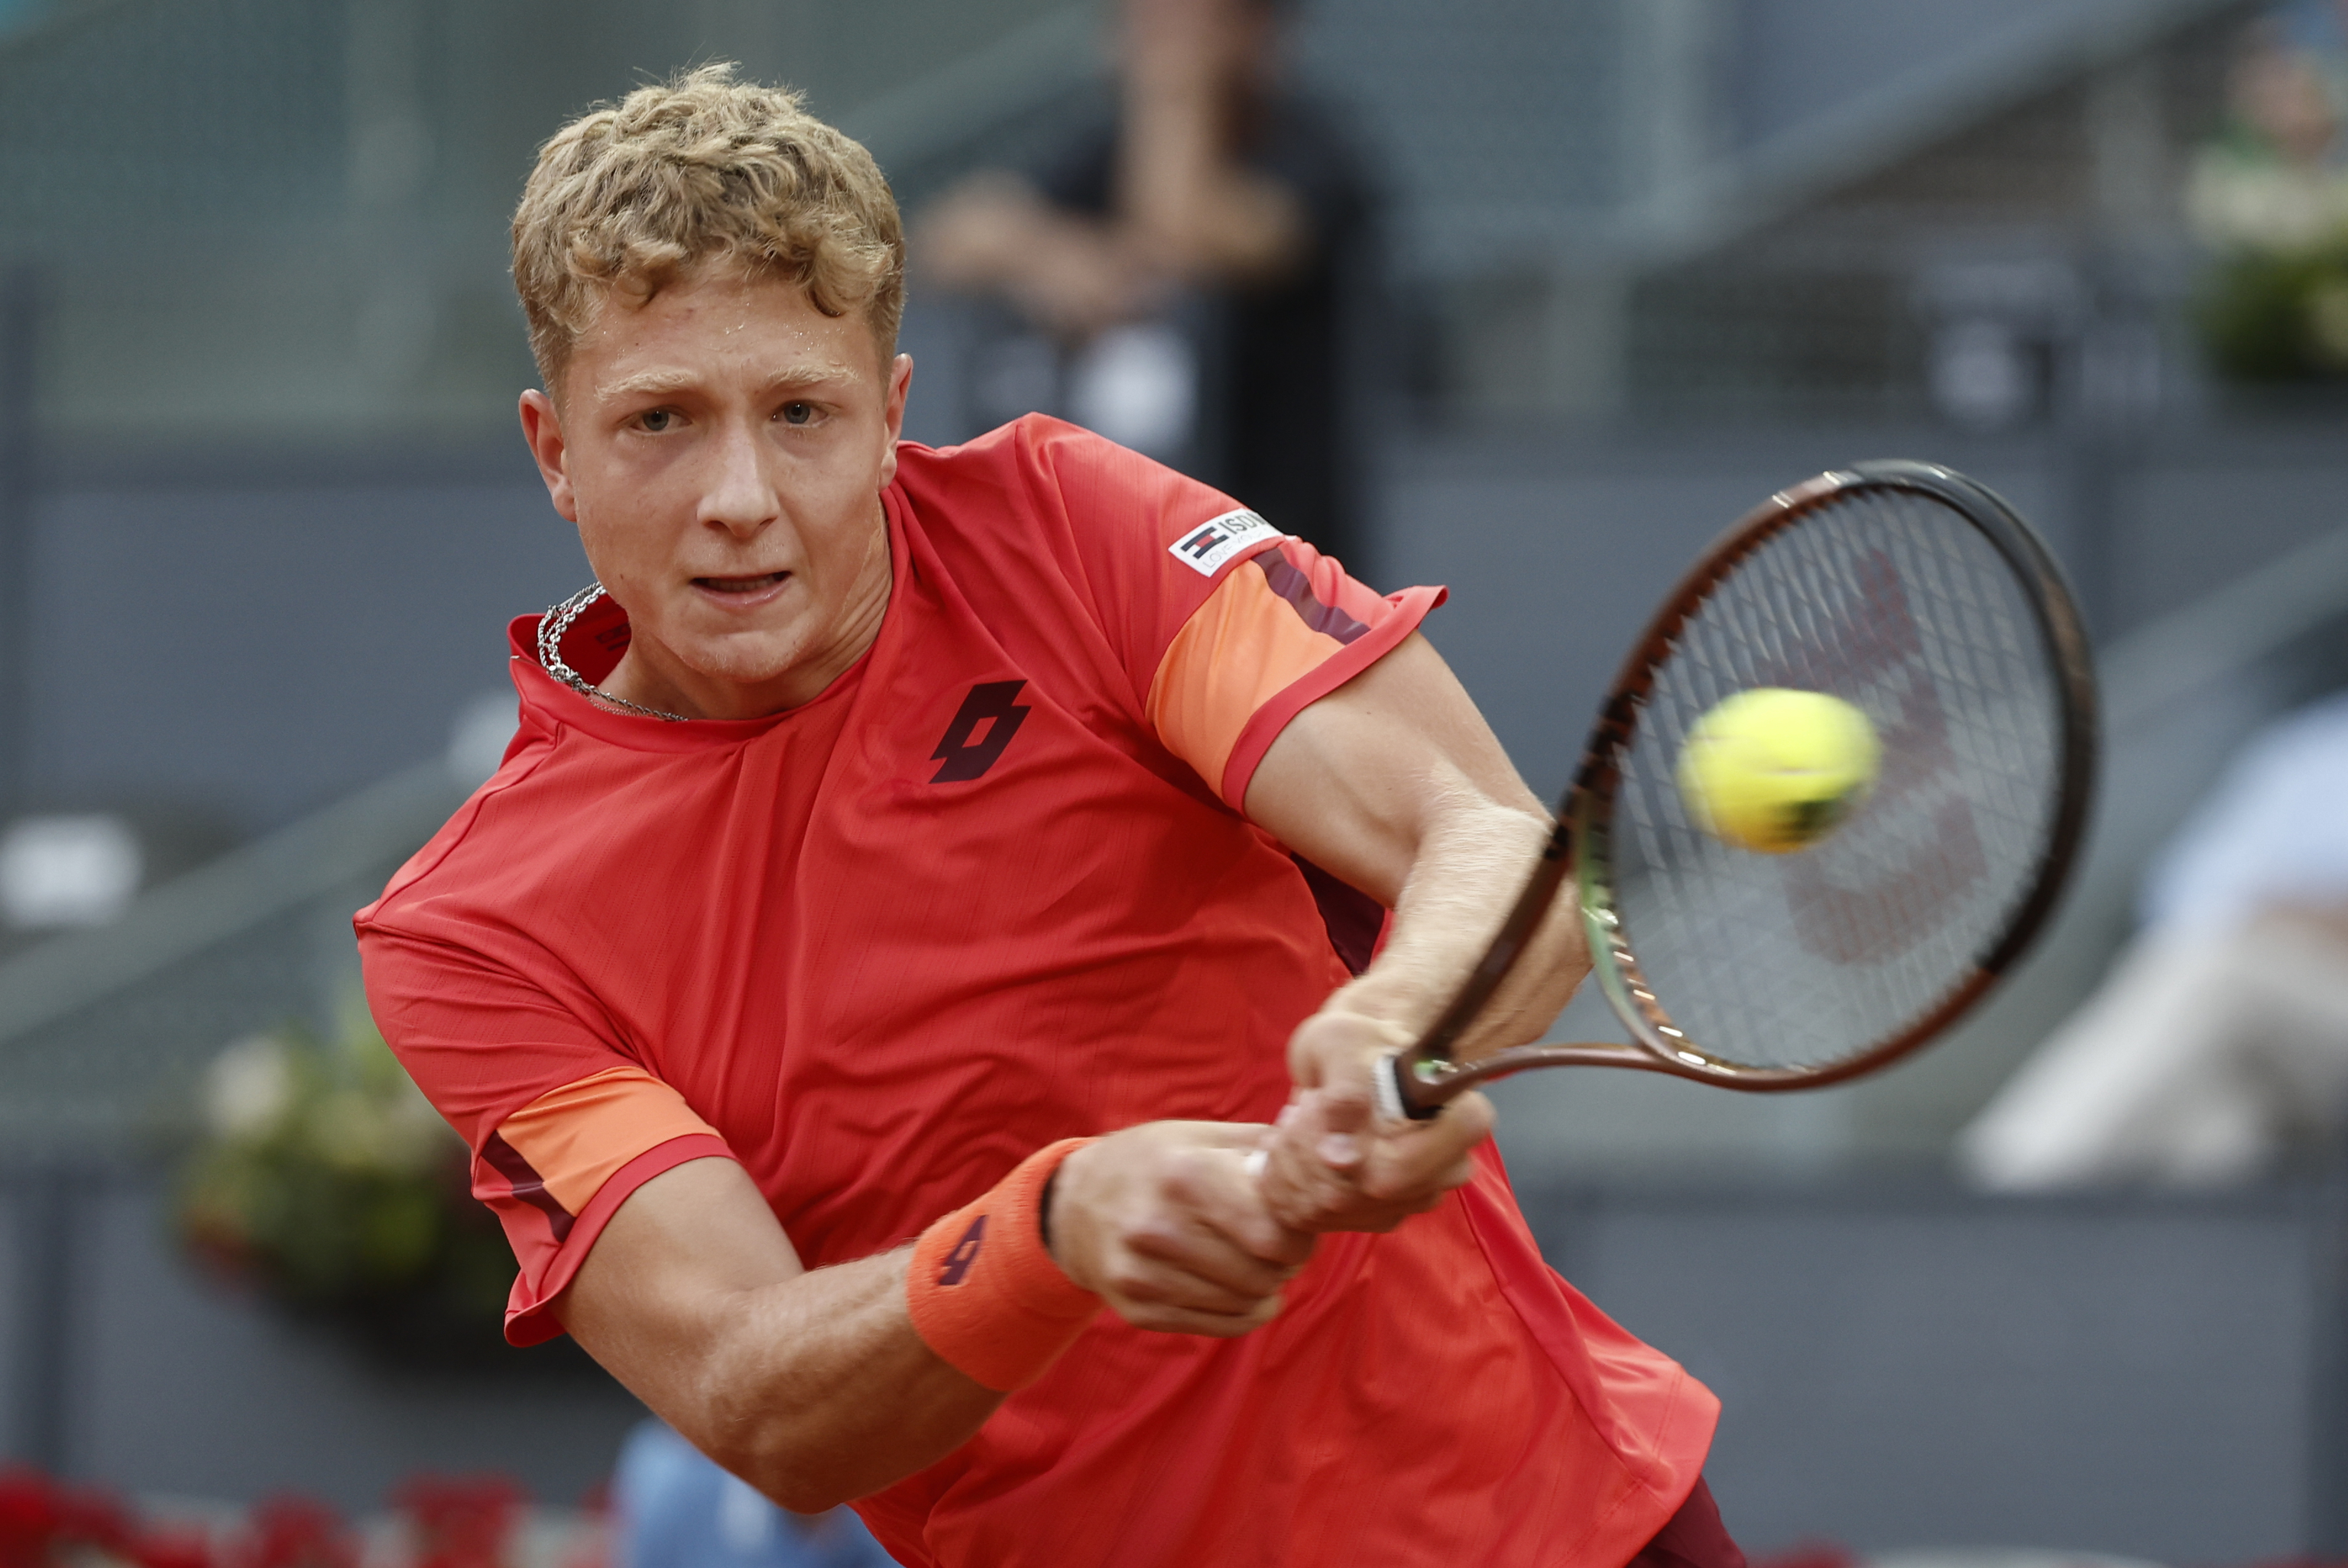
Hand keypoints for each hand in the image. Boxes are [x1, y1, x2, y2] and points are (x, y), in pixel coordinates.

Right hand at [1047, 1121, 1315, 1335]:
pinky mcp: (1138, 1310)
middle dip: (1286, 1264)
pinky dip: (1244, 1312)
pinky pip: (1221, 1326)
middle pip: (1262, 1274)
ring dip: (1266, 1289)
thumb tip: (1323, 1161)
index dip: (1299, 1236)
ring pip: (1245, 1304)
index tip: (1297, 1227)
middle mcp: (1158, 1229)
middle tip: (1282, 1249)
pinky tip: (1240, 1289)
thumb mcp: (1200, 1136)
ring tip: (1259, 1264)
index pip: (1272, 1234)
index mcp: (1183, 1176)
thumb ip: (1263, 1148)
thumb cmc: (1153, 1163)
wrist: (1074, 1206)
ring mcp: (1143, 1275)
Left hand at [1258, 1011, 1493, 1233]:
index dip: (1358, 1155)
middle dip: (1313, 1157)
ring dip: (1297, 1169)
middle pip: (1369, 1193)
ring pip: (1340, 1209)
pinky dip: (1292, 1187)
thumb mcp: (1344, 1044)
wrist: (1351, 1060)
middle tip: (1293, 1112)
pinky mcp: (1382, 1214)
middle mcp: (1448, 1168)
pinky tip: (1288, 1150)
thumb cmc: (1356, 1042)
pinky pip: (1326, 1220)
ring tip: (1290, 1124)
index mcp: (1460, 1120)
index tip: (1321, 1116)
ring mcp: (1416, 1196)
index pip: (1406, 1167)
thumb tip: (1341, 1159)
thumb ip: (1345, 1093)